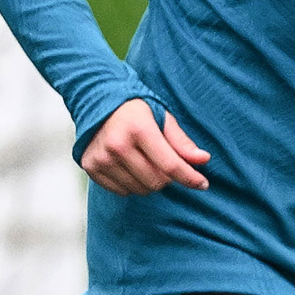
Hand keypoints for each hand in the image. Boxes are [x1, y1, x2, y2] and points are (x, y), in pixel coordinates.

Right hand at [82, 97, 209, 194]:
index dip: (190, 178)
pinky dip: (132, 184)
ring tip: (146, 162)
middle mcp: (117, 145)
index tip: (203, 184)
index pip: (170, 165)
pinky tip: (129, 167)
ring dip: (149, 182)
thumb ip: (182, 142)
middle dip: (168, 177)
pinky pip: (121, 191)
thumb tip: (204, 160)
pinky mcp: (91, 167)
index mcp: (139, 129)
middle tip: (165, 163)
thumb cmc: (135, 111)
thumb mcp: (162, 118)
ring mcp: (101, 158)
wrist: (96, 103)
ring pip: (140, 189)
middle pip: (156, 181)